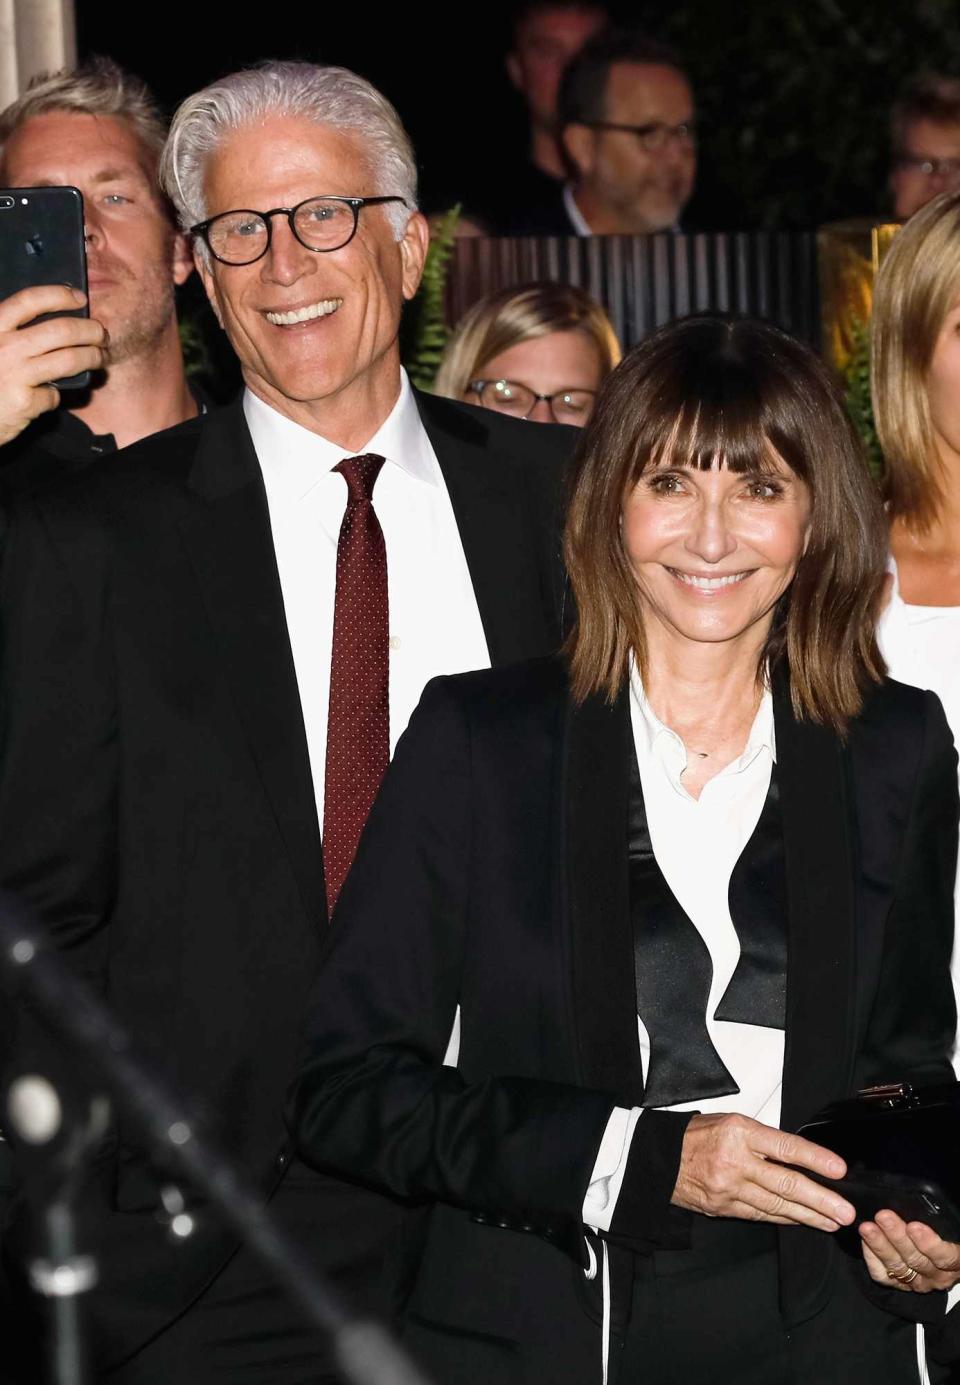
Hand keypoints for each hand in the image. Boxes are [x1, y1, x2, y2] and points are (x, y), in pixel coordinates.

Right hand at [0, 286, 106, 445]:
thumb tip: (54, 319)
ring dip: (93, 357)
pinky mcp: (23, 401)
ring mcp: (13, 374)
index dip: (60, 295)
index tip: (80, 298)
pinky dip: (57, 394)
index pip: (30, 300)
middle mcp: (3, 347)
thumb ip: (12, 332)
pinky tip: (52, 394)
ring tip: (100, 358)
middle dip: (90, 330)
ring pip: (69, 359)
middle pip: (61, 330)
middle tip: (102, 334)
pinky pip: (55, 394)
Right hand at [671, 1112, 855, 1231]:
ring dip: (810, 1216)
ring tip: (833, 1221)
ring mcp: (729, 1188)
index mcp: (739, 1132)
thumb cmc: (697, 1135)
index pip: (785, 1147)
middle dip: (821, 1200)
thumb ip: (763, 1140)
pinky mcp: (723, 1208)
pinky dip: (784, 1219)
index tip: (839, 1170)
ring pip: (777, 1206)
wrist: (658, 1158)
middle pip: (786, 1184)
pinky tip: (803, 1221)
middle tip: (846, 1211)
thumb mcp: (730, 1122)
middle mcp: (735, 1161)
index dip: (815, 1159)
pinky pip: (760, 1215)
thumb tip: (800, 1158)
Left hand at [860, 1210, 959, 1292]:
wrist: (935, 1253)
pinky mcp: (899, 1285)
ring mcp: (918, 1282)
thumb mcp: (949, 1228)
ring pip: (898, 1267)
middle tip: (883, 1217)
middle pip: (917, 1260)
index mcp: (955, 1261)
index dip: (930, 1244)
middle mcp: (938, 1276)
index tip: (914, 1226)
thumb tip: (931, 1206)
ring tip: (868, 1227)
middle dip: (897, 1237)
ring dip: (880, 1246)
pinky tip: (864, 1241)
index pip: (946, 1257)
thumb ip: (942, 1222)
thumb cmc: (945, 1235)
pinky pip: (883, 1275)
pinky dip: (872, 1258)